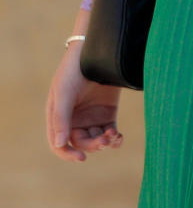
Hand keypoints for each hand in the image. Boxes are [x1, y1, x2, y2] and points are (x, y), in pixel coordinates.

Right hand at [46, 44, 122, 161]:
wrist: (97, 49)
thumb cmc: (75, 69)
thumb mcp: (64, 93)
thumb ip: (61, 118)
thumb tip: (59, 144)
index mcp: (58, 117)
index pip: (59, 143)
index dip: (68, 154)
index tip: (81, 158)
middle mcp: (74, 119)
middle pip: (81, 143)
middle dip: (92, 145)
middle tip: (104, 139)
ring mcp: (92, 116)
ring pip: (96, 140)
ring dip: (104, 142)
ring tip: (113, 136)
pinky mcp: (108, 112)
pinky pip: (110, 132)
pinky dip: (114, 138)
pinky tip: (118, 137)